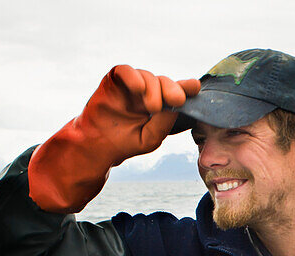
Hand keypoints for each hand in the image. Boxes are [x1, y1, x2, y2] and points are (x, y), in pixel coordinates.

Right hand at [28, 66, 200, 212]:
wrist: (98, 145)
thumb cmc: (126, 141)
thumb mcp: (151, 137)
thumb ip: (165, 121)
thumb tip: (176, 103)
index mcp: (160, 104)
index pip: (177, 91)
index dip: (187, 87)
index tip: (195, 88)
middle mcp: (148, 91)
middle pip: (165, 82)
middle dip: (173, 89)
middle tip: (176, 100)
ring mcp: (131, 85)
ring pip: (148, 76)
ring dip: (153, 89)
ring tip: (152, 107)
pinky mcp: (115, 80)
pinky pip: (126, 71)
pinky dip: (134, 77)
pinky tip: (138, 89)